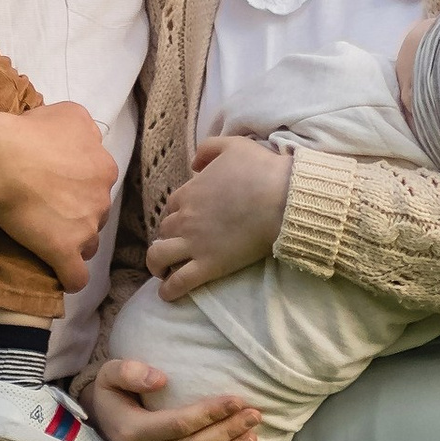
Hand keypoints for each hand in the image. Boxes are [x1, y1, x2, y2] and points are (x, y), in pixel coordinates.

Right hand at [0, 101, 114, 289]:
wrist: (2, 157)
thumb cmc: (29, 131)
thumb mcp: (68, 113)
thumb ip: (85, 129)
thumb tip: (85, 140)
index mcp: (104, 167)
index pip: (98, 184)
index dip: (78, 186)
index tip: (56, 185)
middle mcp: (101, 198)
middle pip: (95, 214)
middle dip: (77, 214)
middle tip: (48, 209)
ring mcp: (85, 228)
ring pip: (88, 244)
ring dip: (74, 243)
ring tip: (49, 239)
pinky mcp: (63, 251)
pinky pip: (75, 277)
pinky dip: (69, 278)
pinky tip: (61, 277)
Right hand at [82, 356, 261, 440]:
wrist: (102, 425)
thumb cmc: (114, 395)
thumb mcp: (110, 374)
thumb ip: (130, 372)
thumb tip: (161, 381)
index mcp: (133, 432)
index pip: (180, 424)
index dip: (211, 413)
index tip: (237, 400)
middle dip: (228, 431)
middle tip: (254, 415)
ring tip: (252, 438)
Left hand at [146, 134, 294, 300]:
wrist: (282, 199)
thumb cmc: (261, 170)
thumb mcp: (232, 145)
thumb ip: (208, 149)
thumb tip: (195, 163)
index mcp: (189, 192)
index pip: (171, 206)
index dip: (177, 214)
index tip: (186, 219)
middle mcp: (185, 219)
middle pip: (164, 231)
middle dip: (168, 238)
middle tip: (179, 245)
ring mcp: (194, 244)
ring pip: (159, 257)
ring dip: (157, 264)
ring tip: (162, 271)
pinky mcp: (209, 265)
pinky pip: (179, 282)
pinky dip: (169, 290)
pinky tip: (167, 295)